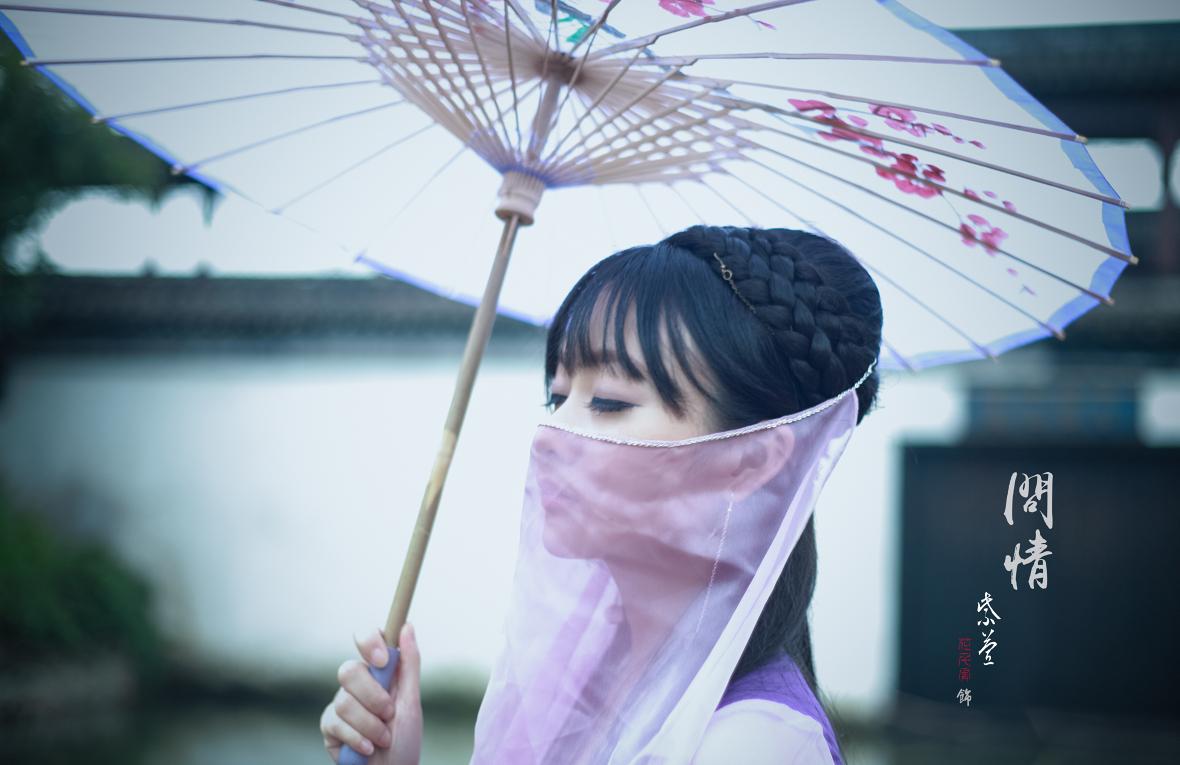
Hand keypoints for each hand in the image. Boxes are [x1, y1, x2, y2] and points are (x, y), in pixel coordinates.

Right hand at [320, 622, 422, 764]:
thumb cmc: (405, 740)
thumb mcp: (412, 701)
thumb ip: (409, 664)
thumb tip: (407, 626)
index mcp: (379, 671)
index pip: (366, 639)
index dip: (368, 642)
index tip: (382, 660)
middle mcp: (357, 684)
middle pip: (348, 670)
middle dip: (373, 697)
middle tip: (389, 714)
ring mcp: (340, 704)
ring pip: (344, 701)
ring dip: (370, 725)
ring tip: (383, 739)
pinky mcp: (329, 726)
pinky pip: (335, 723)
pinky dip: (357, 738)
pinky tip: (368, 748)